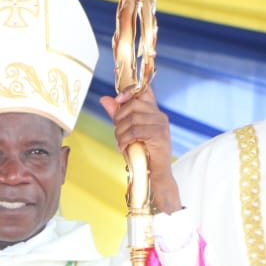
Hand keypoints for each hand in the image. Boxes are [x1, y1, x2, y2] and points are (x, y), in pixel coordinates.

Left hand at [99, 85, 180, 212]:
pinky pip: (135, 131)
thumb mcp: (126, 131)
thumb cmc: (141, 153)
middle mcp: (159, 115)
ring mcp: (161, 125)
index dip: (130, 91)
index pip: (144, 91)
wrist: (154, 174)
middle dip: (119, 118)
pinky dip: (125, 140)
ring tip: (121, 143)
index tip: (118, 99)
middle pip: (133, 105)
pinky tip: (124, 148)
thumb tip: (104, 99)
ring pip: (132, 119)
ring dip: (120, 133)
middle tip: (117, 133)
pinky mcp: (159, 135)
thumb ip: (117, 115)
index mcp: (153, 112)